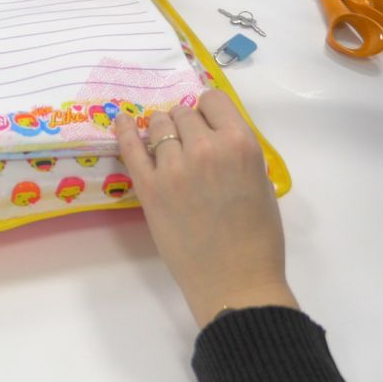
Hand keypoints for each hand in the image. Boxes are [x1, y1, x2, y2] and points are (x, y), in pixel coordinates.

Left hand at [116, 90, 296, 327]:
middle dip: (186, 124)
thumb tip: (214, 134)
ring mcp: (173, 166)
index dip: (208, 111)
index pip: (213, 100)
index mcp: (240, 144)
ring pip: (158, 125)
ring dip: (162, 131)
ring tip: (166, 145)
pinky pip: (130, 147)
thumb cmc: (258, 237)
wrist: (236, 281)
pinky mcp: (149, 187)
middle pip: (183, 113)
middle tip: (189, 145)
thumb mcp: (261, 182)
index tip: (206, 124)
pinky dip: (124, 129)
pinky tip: (121, 120)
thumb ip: (237, 152)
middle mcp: (205, 147)